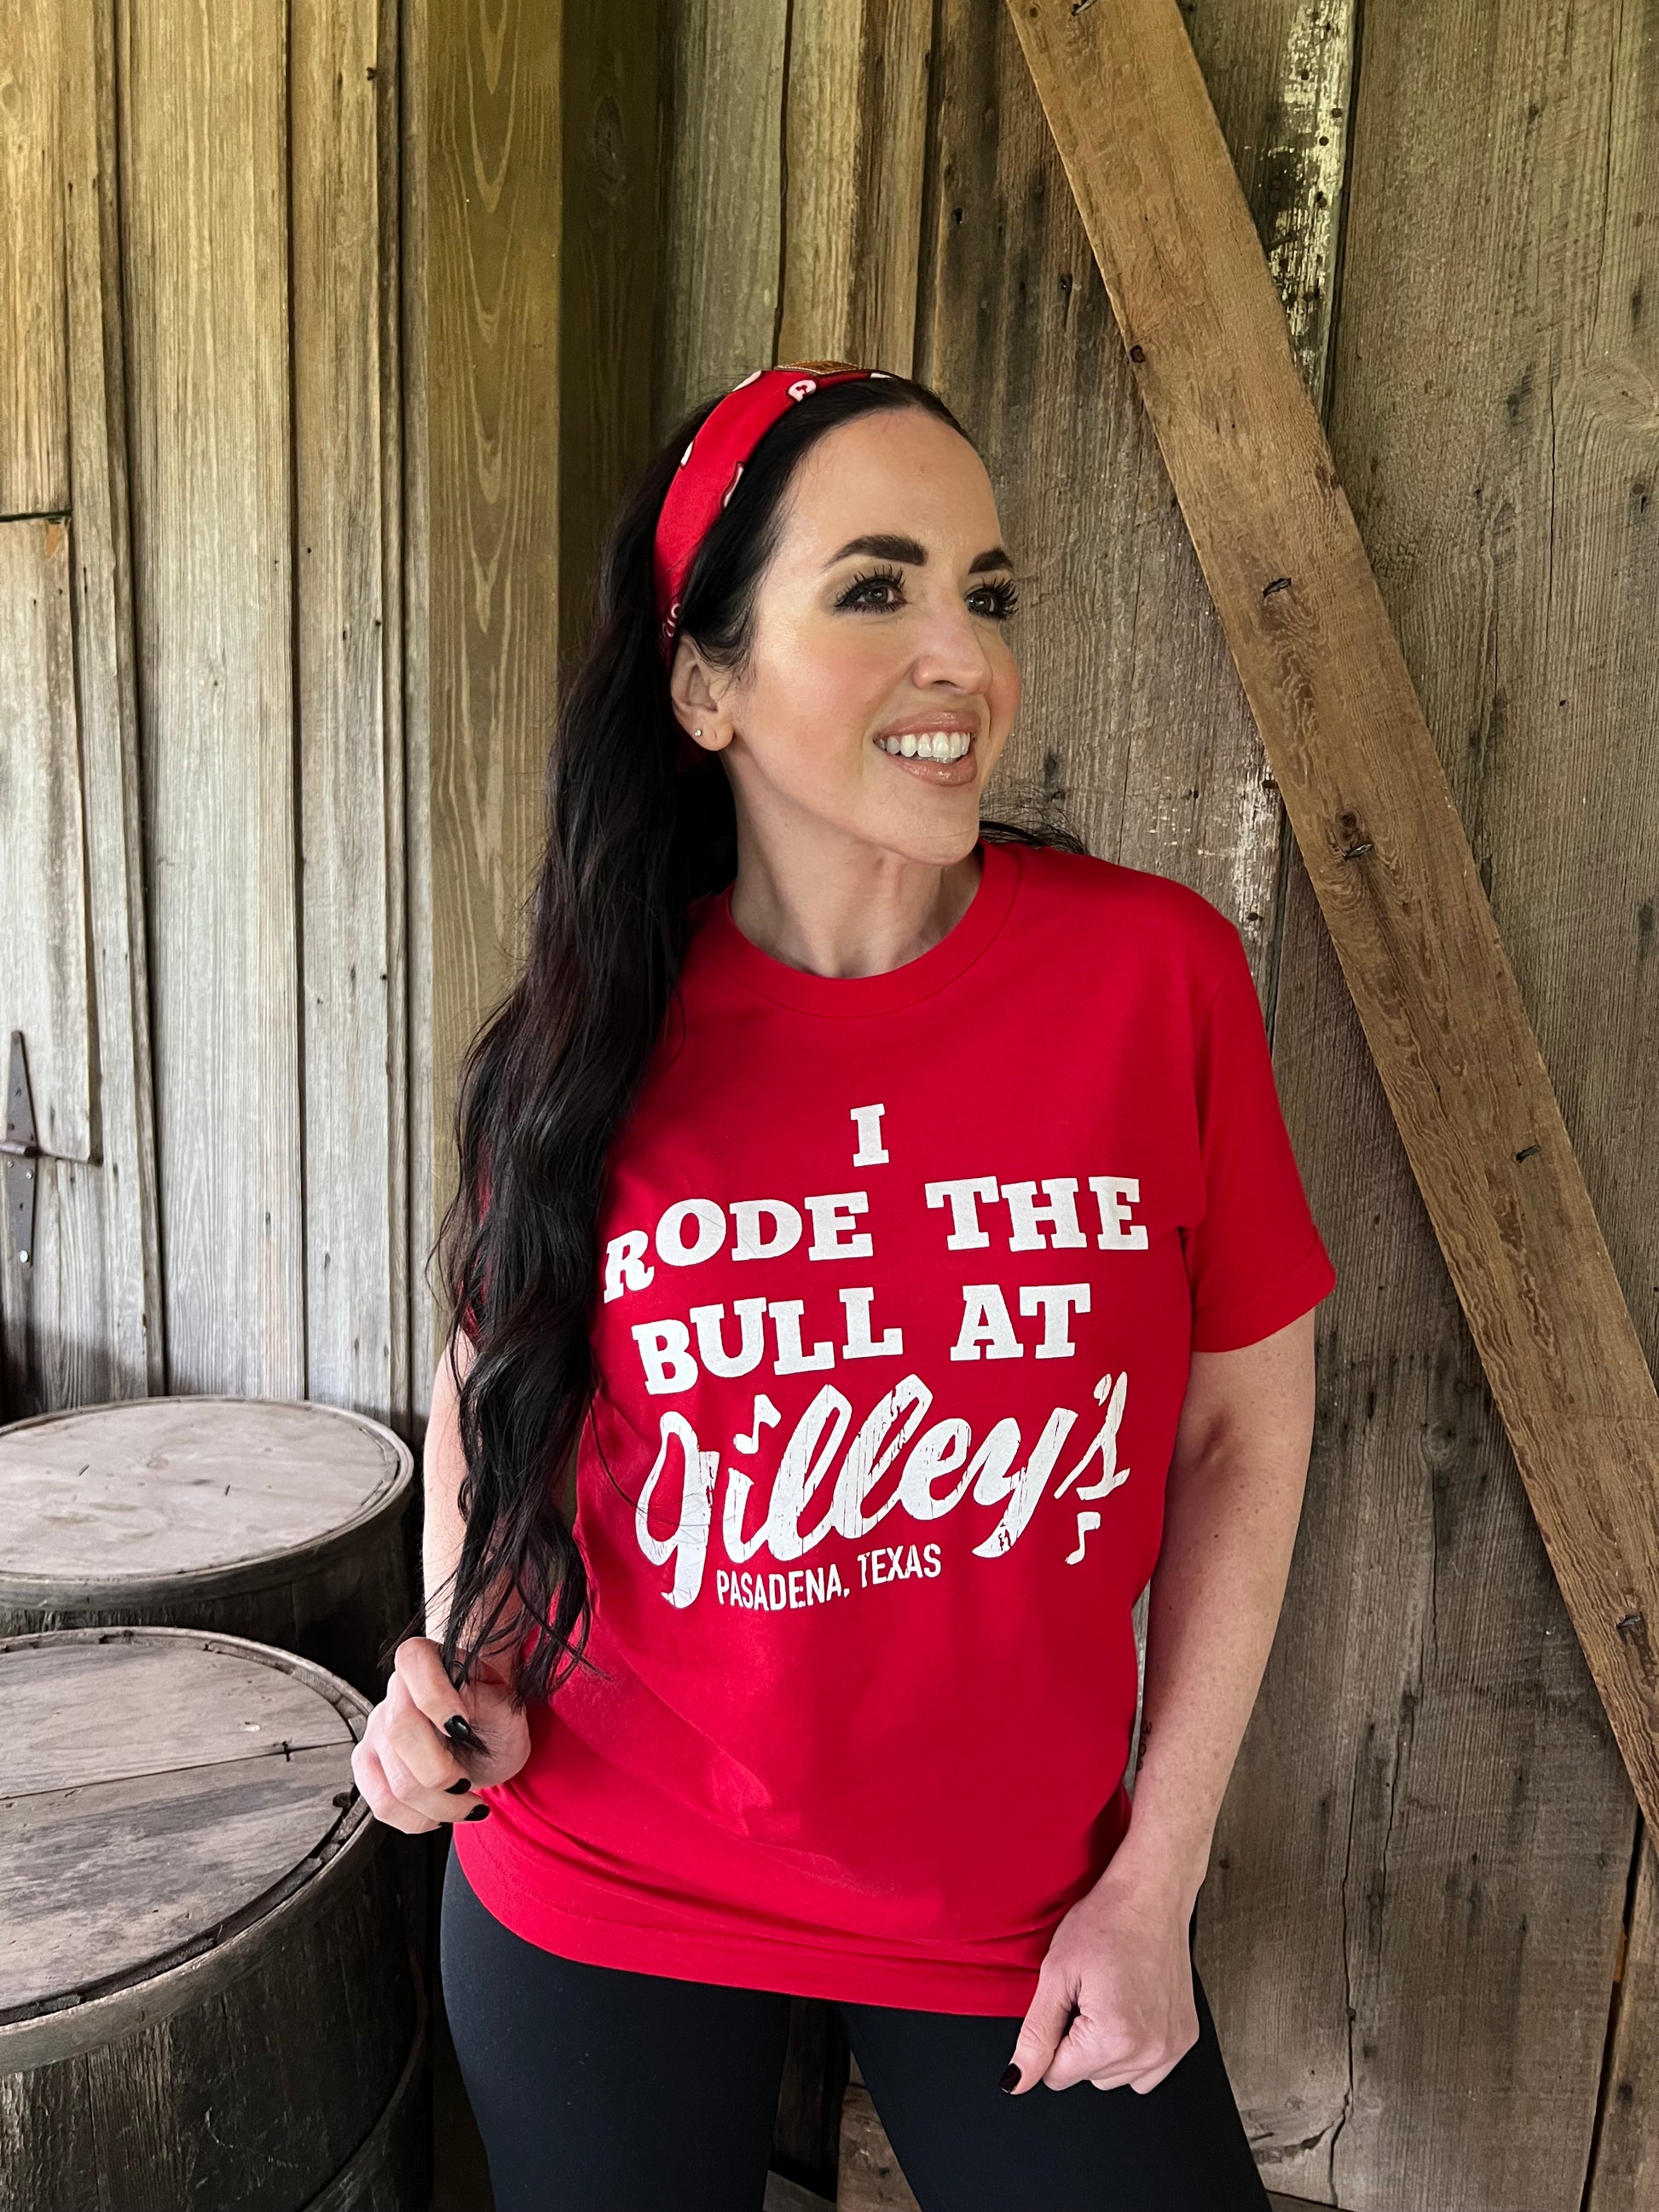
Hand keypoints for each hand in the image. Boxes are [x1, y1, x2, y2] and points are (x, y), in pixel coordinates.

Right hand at [351, 1635, 530, 1833]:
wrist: (489, 1744)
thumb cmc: (498, 1719)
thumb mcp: (509, 1708)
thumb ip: (490, 1704)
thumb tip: (458, 1719)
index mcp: (430, 1660)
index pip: (414, 1662)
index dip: (434, 1696)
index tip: (463, 1728)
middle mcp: (396, 1691)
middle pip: (399, 1731)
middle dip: (441, 1771)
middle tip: (468, 1782)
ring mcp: (377, 1728)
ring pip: (394, 1781)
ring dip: (438, 1806)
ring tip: (465, 1803)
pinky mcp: (369, 1763)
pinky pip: (382, 1803)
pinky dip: (417, 1819)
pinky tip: (439, 1811)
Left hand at [1003, 1858, 1199, 2094]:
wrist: (1150, 1895)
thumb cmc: (1104, 1922)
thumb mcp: (1055, 1975)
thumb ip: (1035, 2036)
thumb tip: (1015, 2082)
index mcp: (1113, 2037)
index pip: (1058, 2076)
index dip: (1051, 2039)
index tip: (1066, 2002)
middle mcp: (1149, 2051)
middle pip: (1088, 2079)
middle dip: (1078, 2043)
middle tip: (1087, 1994)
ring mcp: (1172, 2048)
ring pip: (1116, 2078)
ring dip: (1105, 2050)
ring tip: (1109, 1999)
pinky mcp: (1185, 2039)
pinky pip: (1147, 2071)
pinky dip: (1133, 2051)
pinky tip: (1130, 2011)